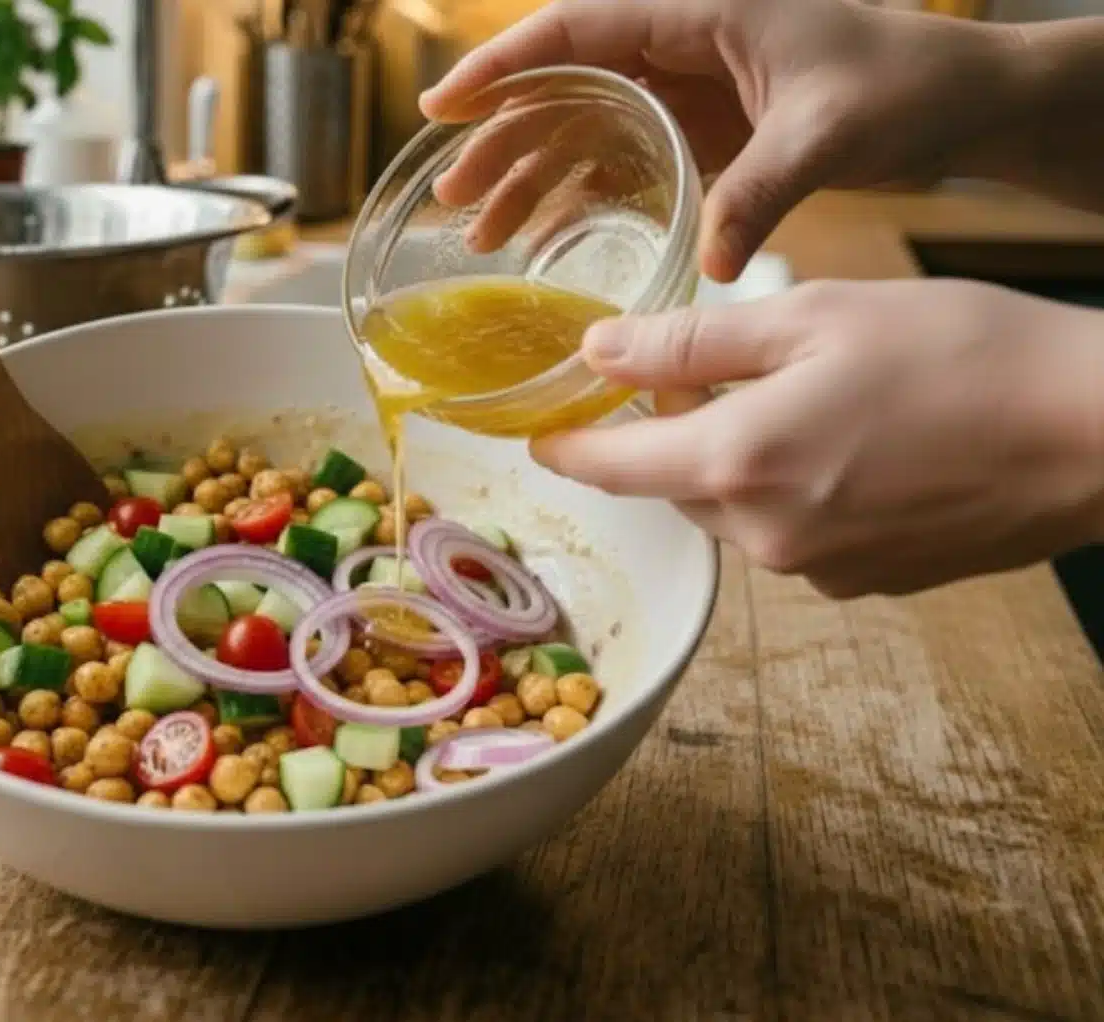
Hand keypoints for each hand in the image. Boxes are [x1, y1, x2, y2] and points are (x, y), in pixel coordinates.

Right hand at [420, 0, 1024, 282]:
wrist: (961, 100)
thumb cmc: (905, 84)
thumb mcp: (827, 134)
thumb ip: (761, 192)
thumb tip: (710, 262)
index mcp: (699, 10)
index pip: (577, 28)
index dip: (502, 65)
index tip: (442, 104)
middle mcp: (680, 41)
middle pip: (564, 82)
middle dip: (502, 138)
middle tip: (452, 198)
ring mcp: (687, 86)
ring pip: (584, 125)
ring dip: (532, 176)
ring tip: (483, 234)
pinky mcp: (701, 128)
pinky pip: (622, 158)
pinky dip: (581, 196)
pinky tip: (545, 239)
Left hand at [531, 281, 1103, 597]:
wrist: (1097, 432)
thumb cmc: (964, 353)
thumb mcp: (815, 317)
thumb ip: (691, 342)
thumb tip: (597, 352)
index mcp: (739, 463)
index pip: (610, 468)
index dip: (566, 446)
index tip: (536, 432)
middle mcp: (767, 535)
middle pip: (674, 487)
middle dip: (671, 437)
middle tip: (699, 373)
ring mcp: (820, 569)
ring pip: (734, 511)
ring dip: (737, 462)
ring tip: (801, 398)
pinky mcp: (868, 582)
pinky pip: (793, 534)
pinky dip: (794, 490)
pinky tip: (851, 442)